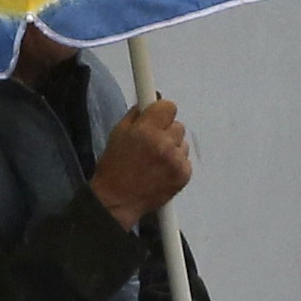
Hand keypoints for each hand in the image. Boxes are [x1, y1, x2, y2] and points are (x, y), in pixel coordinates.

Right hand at [90, 97, 193, 229]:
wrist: (118, 200)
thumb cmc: (115, 167)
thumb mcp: (118, 132)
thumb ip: (136, 114)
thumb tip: (150, 101)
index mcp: (146, 131)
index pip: (169, 106)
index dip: (161, 111)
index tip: (156, 117)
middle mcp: (164, 144)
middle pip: (178, 124)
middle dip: (166, 130)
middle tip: (151, 143)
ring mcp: (176, 161)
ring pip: (182, 142)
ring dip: (172, 147)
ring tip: (155, 160)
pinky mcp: (184, 175)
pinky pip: (185, 159)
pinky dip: (176, 163)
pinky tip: (161, 170)